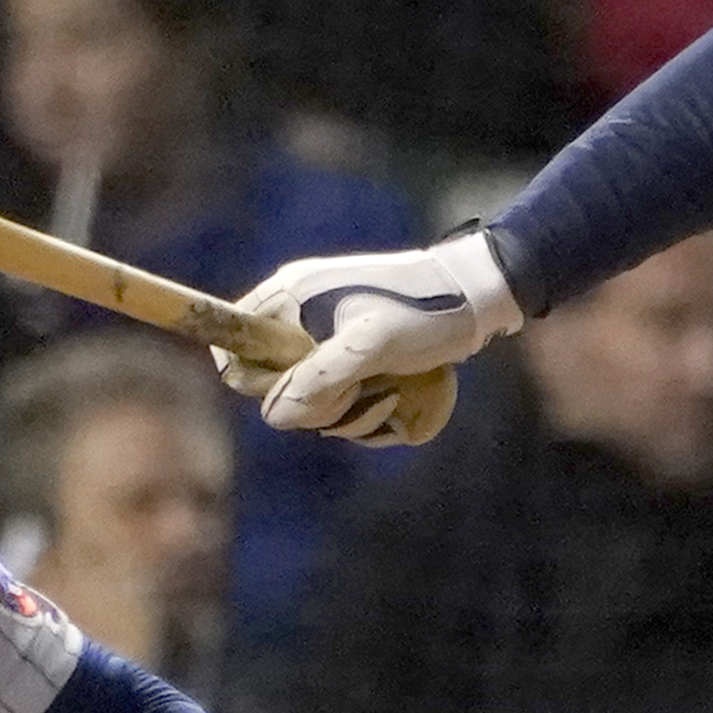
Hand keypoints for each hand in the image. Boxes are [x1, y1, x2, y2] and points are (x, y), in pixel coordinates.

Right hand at [215, 234, 519, 446]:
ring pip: (310, 402)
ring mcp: (326, 341)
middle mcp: (298, 317)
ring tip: (388, 398)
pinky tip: (396, 401)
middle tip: (358, 394)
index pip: (234, 347)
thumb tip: (275, 415)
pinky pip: (338, 401)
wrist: (478, 296)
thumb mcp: (372, 345)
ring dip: (348, 415)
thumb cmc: (426, 312)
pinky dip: (365, 411)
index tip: (301, 388)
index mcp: (288, 297)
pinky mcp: (353, 360)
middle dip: (315, 406)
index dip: (257, 381)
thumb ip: (319, 378)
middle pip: (273, 388)